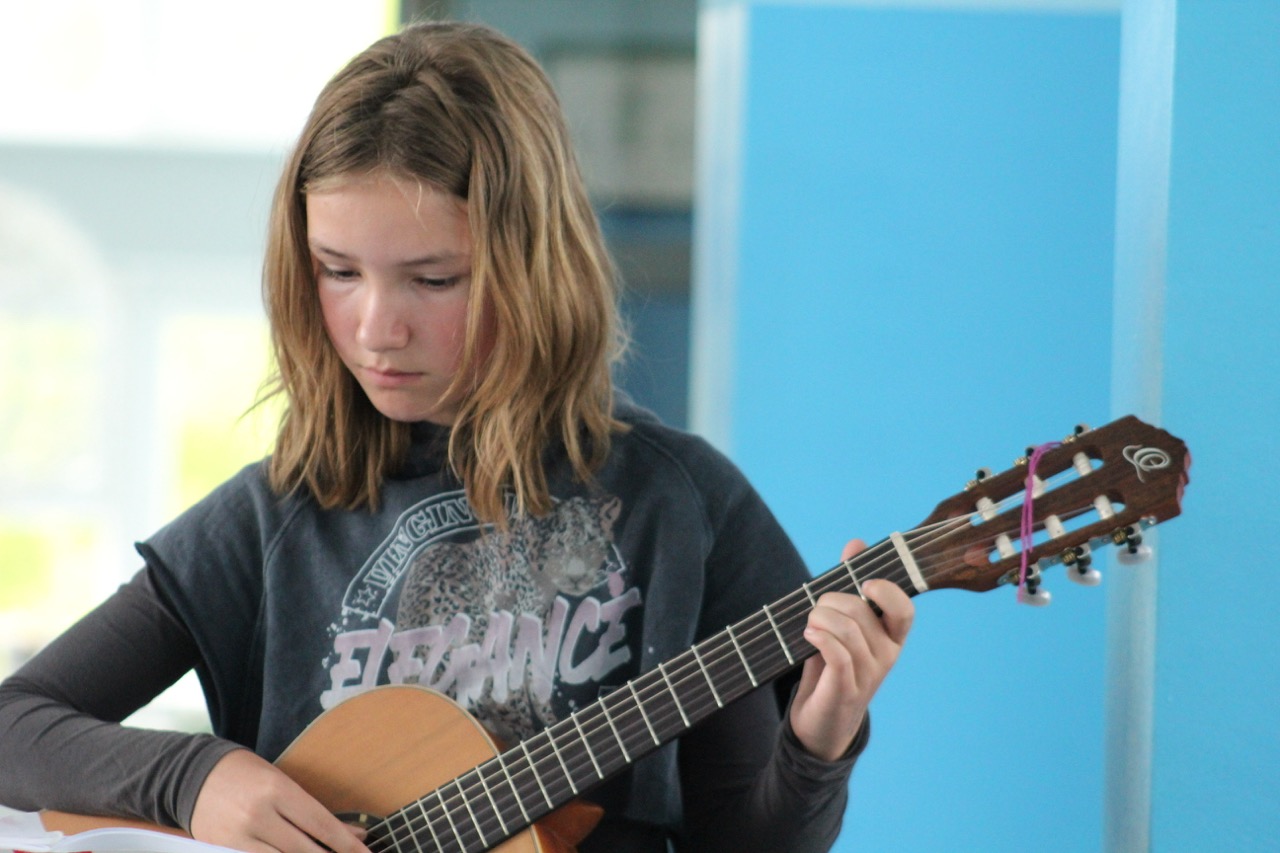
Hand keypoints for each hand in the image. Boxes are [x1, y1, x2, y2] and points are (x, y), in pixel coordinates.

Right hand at [190, 749, 370, 852]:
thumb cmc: (247, 774)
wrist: (193, 775)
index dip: (346, 844)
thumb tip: (354, 834)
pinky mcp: (224, 850)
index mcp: (277, 789)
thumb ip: (316, 811)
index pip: (321, 824)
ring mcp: (240, 837)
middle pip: (305, 850)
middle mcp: (259, 814)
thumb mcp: (283, 782)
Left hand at [789, 538, 913, 760]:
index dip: (886, 591)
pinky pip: (839, 655)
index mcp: (891, 636)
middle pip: (861, 612)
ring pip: (847, 630)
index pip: (905, 609)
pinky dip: (820, 639)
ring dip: (819, 620)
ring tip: (809, 625)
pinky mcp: (847, 690)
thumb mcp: (843, 623)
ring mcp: (869, 675)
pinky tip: (808, 637)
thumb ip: (850, 583)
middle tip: (815, 611)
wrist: (821, 720)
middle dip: (830, 601)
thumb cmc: (832, 665)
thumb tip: (856, 543)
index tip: (863, 584)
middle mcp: (887, 655)